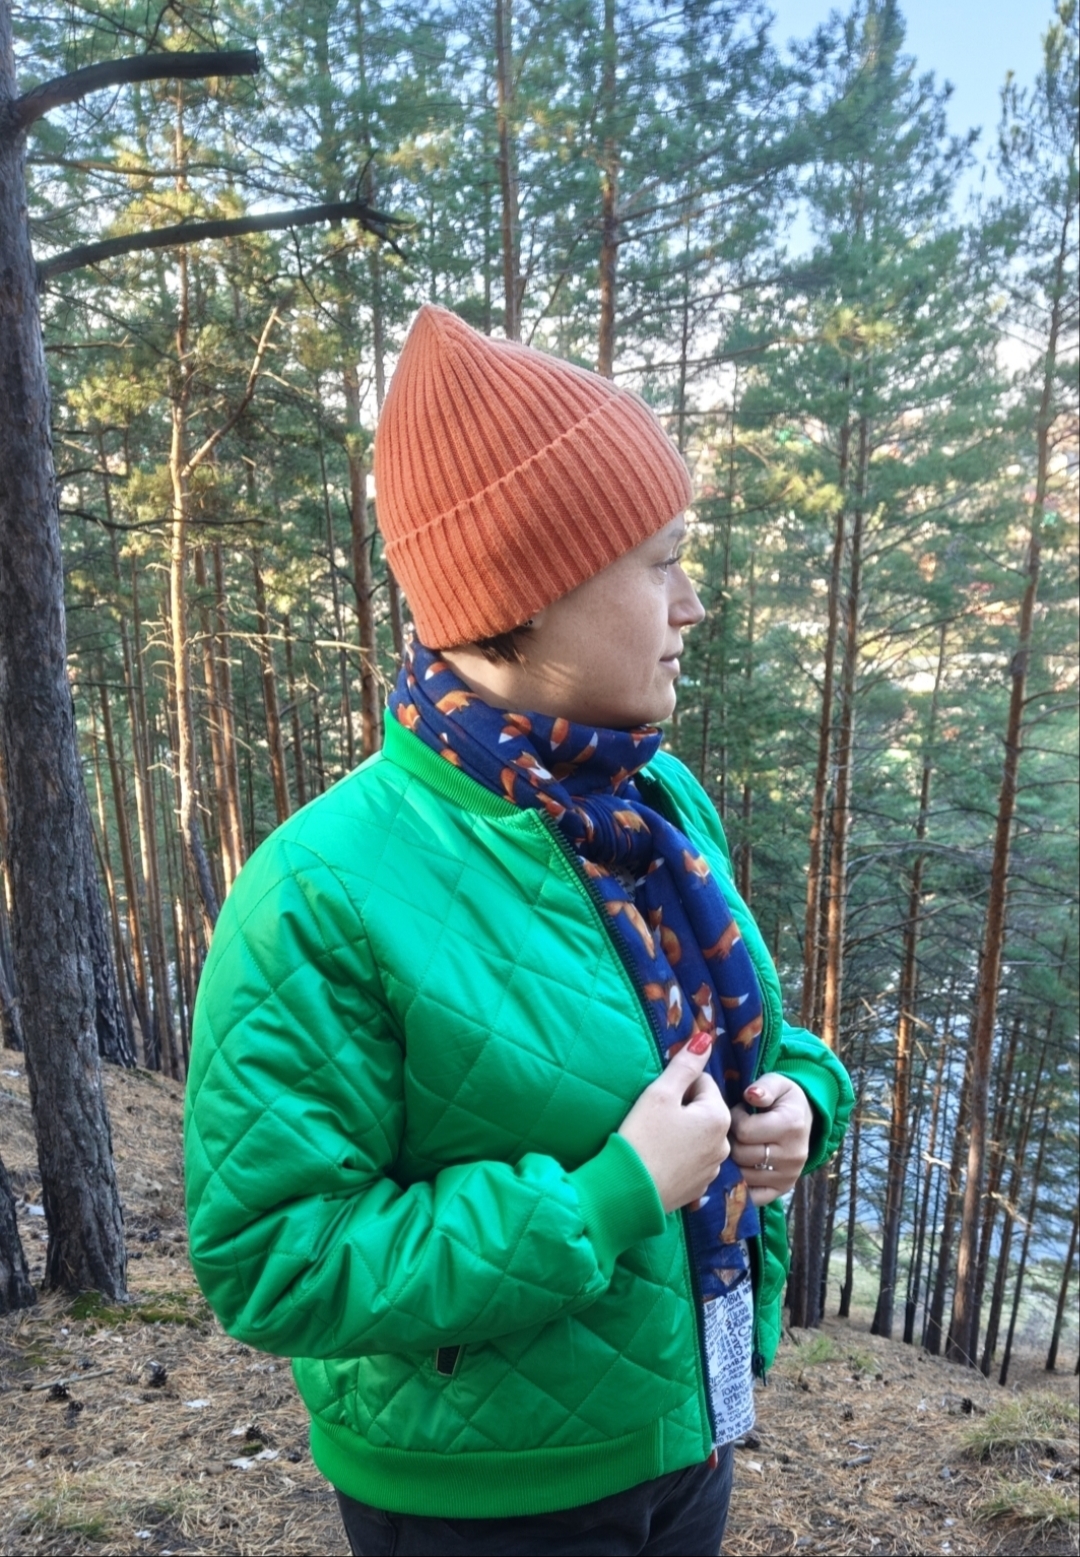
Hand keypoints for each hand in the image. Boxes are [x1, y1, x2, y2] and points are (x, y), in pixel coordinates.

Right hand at [619, 1035, 730, 1212]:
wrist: (629, 1191)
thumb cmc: (643, 1137)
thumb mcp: (660, 1093)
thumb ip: (685, 1064)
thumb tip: (706, 1038)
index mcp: (718, 1116)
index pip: (702, 1083)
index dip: (677, 1086)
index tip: (659, 1101)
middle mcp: (724, 1143)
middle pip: (703, 1110)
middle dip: (682, 1109)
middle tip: (656, 1120)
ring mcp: (713, 1168)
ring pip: (699, 1135)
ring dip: (683, 1132)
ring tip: (658, 1141)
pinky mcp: (700, 1186)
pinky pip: (694, 1159)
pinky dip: (681, 1155)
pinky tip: (662, 1159)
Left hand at [729, 1073, 811, 1205]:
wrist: (805, 1119)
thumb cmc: (784, 1100)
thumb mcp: (777, 1083)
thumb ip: (763, 1086)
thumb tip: (750, 1095)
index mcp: (791, 1126)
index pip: (744, 1130)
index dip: (734, 1118)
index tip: (739, 1112)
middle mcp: (793, 1155)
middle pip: (741, 1154)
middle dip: (732, 1140)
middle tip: (737, 1130)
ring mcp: (789, 1176)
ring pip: (742, 1175)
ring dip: (734, 1160)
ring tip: (740, 1144)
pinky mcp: (784, 1189)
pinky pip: (753, 1197)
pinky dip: (741, 1186)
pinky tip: (738, 1169)